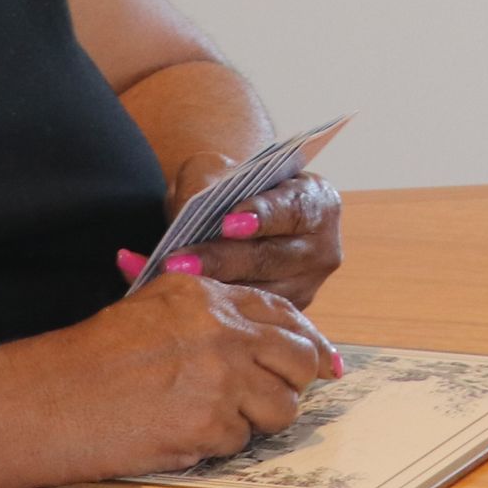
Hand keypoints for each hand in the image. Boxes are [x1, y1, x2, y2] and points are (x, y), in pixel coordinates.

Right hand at [3, 272, 341, 479]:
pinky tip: (184, 436)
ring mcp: (219, 375)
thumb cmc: (88, 358)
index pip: (281, 311)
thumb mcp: (148, 308)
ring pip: (281, 405)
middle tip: (277, 397)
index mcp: (205, 294)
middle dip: (296, 380)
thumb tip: (255, 335)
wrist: (50, 397)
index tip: (322, 359)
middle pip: (298, 356)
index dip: (306, 339)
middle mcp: (220, 328)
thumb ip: (203, 314)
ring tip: (215, 420)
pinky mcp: (209, 422)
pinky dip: (220, 445)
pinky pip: (242, 441)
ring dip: (258, 419)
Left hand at [119, 152, 344, 310]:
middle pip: (272, 259)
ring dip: (211, 290)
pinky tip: (170, 297)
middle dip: (222, 260)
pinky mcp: (282, 318)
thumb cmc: (232, 187)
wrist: (235, 216)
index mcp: (318, 203)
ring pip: (258, 295)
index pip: (294, 208)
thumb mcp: (219, 170)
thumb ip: (207, 182)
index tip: (228, 222)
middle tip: (178, 263)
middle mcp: (321, 249)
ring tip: (167, 283)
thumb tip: (189, 209)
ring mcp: (305, 289)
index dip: (263, 215)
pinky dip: (208, 306)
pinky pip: (246, 316)